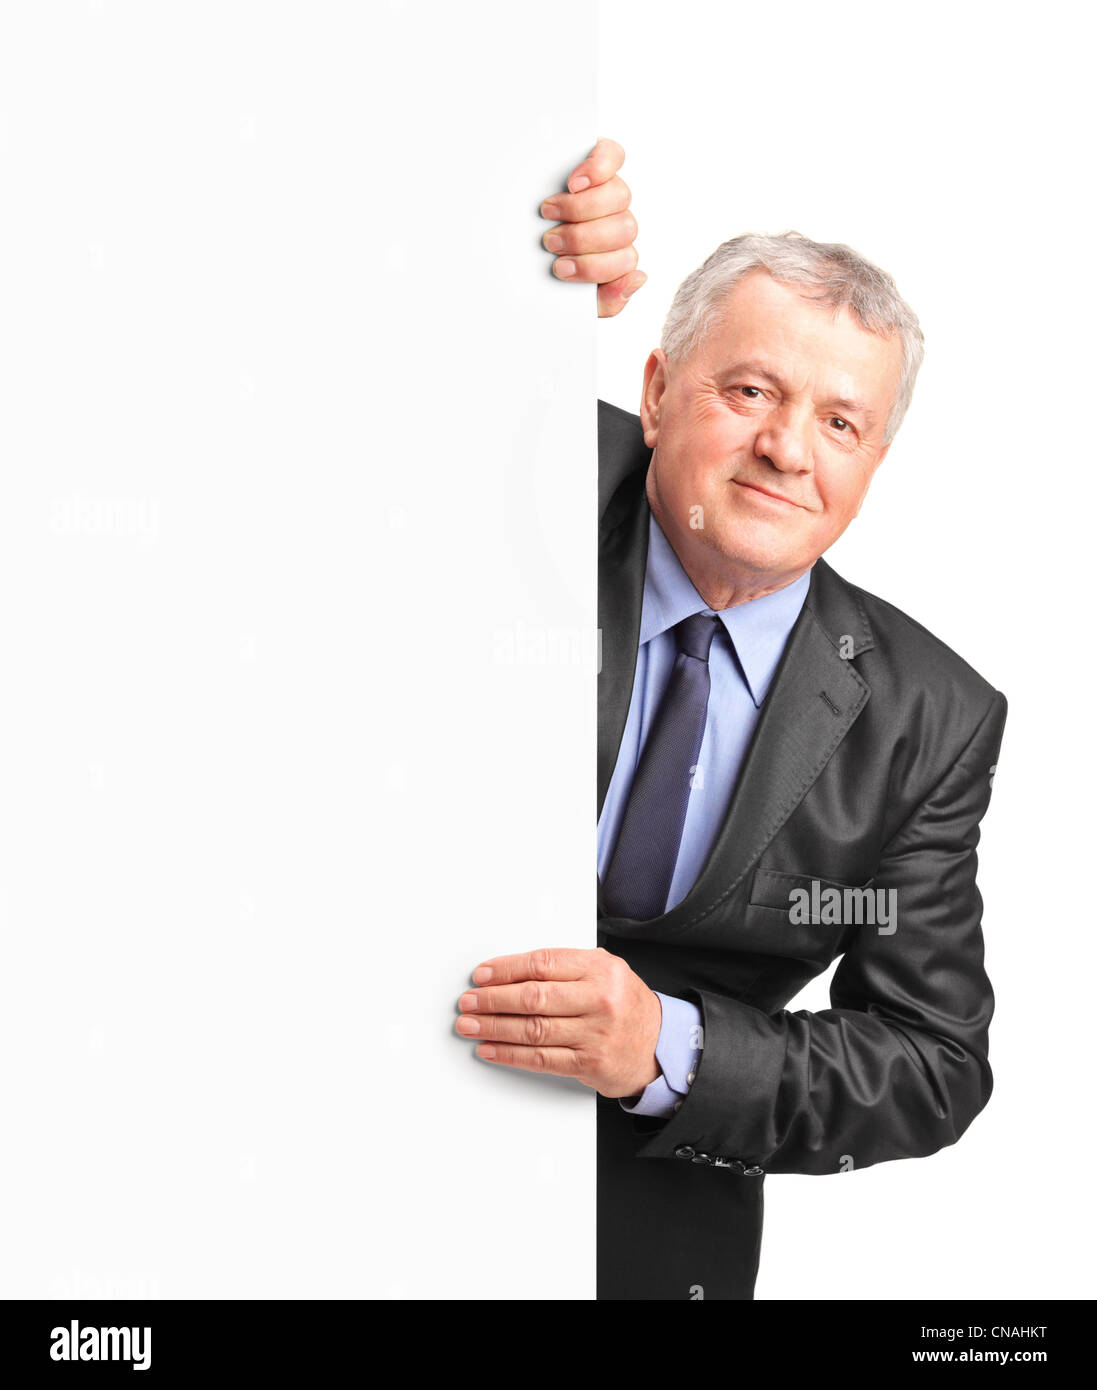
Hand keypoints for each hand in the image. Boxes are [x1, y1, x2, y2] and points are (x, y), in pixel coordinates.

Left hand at [455, 947, 661, 1097]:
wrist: (660, 1045)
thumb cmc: (624, 1004)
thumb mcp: (605, 971)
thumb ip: (566, 967)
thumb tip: (510, 971)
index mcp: (599, 969)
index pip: (543, 963)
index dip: (506, 969)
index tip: (482, 975)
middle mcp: (599, 999)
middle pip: (533, 997)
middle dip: (493, 999)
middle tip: (468, 1001)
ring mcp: (595, 1033)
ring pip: (533, 1029)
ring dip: (494, 1027)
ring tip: (470, 1024)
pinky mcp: (589, 1063)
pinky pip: (541, 1058)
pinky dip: (510, 1054)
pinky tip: (490, 1048)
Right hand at [540, 138, 644, 317]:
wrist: (524, 248)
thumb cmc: (548, 268)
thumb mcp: (575, 294)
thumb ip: (607, 300)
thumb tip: (637, 278)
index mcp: (616, 256)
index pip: (627, 262)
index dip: (595, 267)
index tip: (561, 268)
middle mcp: (618, 223)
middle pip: (623, 228)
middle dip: (581, 239)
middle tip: (551, 242)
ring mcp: (611, 191)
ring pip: (619, 197)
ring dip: (579, 209)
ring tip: (549, 213)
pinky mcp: (602, 161)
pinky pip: (613, 156)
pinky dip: (596, 168)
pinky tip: (575, 182)